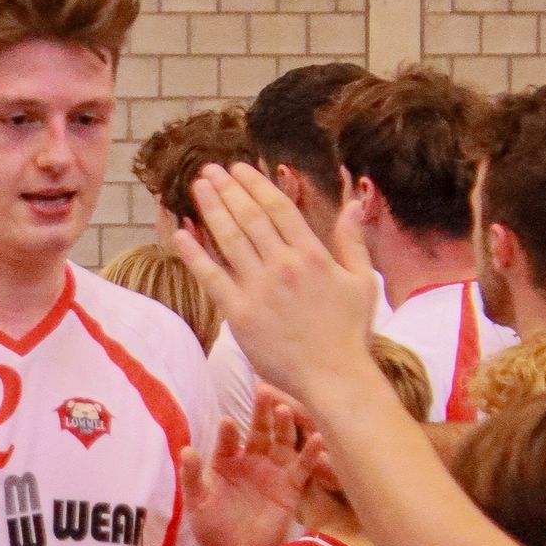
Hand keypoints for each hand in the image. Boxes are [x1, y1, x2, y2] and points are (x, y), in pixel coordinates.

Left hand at [175, 164, 380, 407]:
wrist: (335, 377)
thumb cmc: (351, 333)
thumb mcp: (362, 281)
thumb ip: (353, 242)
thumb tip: (352, 205)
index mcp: (313, 255)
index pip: (278, 208)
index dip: (256, 185)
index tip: (240, 169)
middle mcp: (284, 266)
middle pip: (249, 218)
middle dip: (228, 189)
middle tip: (210, 170)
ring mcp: (260, 289)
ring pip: (229, 240)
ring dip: (212, 210)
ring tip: (198, 188)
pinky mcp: (240, 314)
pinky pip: (212, 277)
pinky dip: (195, 254)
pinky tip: (182, 233)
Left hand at [180, 388, 319, 545]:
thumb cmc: (212, 530)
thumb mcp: (198, 505)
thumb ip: (193, 478)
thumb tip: (186, 450)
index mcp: (226, 461)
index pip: (228, 441)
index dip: (229, 432)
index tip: (228, 423)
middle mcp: (251, 460)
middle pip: (259, 431)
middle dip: (261, 412)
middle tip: (263, 391)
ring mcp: (273, 471)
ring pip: (281, 442)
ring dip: (284, 426)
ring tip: (285, 409)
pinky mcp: (291, 486)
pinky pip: (302, 466)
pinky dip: (310, 453)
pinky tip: (316, 438)